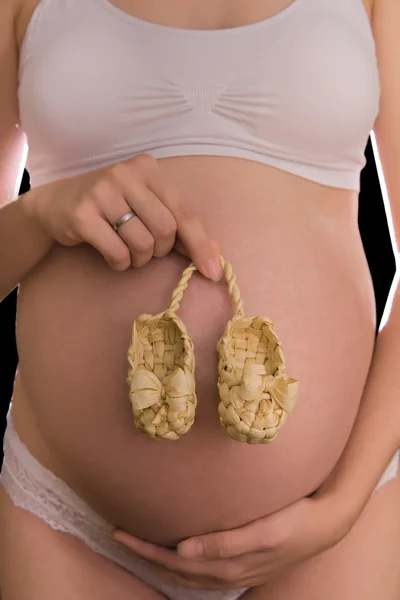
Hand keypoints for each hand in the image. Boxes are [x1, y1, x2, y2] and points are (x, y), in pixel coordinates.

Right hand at [22, 153, 221, 279]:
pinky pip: (117, 253)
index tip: (213, 271)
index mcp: (148, 169)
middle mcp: (125, 174)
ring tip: (127, 251)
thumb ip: (178, 224)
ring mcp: (101, 192)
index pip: (184, 211)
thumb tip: (214, 254)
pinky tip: (111, 255)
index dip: (201, 244)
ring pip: (143, 243)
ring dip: (139, 259)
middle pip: (166, 230)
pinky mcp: (82, 214)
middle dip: (160, 250)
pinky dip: (120, 263)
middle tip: (146, 249)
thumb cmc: (111, 207)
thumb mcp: (145, 206)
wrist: (56, 203)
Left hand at [111, 493, 355, 589]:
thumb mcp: (264, 530)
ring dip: (159, 560)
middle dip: (145, 554)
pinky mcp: (241, 565)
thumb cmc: (294, 521)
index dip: (146, 549)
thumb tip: (185, 549)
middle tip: (118, 534)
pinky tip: (177, 552)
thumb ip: (226, 542)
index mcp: (227, 565)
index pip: (175, 561)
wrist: (324, 526)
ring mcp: (233, 573)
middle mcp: (226, 573)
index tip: (119, 532)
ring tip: (138, 544)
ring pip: (185, 573)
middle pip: (175, 568)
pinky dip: (180, 564)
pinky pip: (200, 572)